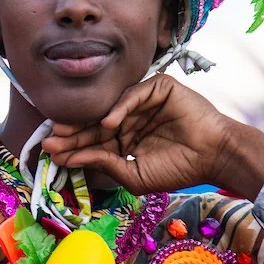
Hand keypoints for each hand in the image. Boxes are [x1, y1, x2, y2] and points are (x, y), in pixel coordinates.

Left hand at [42, 75, 263, 196]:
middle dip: (72, 134)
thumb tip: (74, 158)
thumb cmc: (179, 169)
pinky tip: (108, 124)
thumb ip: (107, 165)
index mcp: (126, 138)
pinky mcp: (159, 88)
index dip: (73, 147)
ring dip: (88, 123)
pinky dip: (120, 109)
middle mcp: (131, 118)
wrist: (214, 156)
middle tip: (49, 140)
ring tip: (65, 133)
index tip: (51, 154)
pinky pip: (134, 95)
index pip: (94, 141)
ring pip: (110, 110)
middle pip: (95, 124)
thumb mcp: (135, 175)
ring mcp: (144, 102)